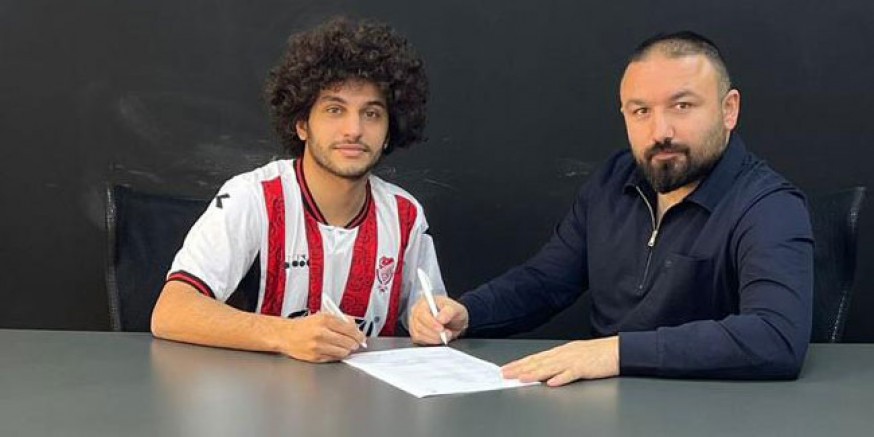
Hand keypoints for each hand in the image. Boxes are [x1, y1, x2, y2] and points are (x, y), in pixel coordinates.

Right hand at [274, 313, 366, 362]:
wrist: (285, 335)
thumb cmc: (304, 326)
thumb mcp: (322, 316)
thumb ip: (340, 319)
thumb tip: (355, 326)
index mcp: (324, 320)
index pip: (349, 329)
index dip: (359, 334)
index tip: (362, 337)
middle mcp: (321, 333)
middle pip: (348, 342)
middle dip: (354, 343)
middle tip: (355, 343)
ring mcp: (318, 346)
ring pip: (343, 352)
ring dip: (347, 350)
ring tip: (345, 347)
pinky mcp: (315, 357)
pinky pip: (334, 358)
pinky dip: (337, 355)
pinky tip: (335, 350)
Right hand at [409, 296, 468, 344]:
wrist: (453, 321)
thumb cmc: (452, 312)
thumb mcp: (456, 309)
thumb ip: (449, 312)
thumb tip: (440, 319)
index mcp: (424, 303)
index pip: (422, 313)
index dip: (431, 323)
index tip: (441, 329)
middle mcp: (416, 312)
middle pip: (419, 325)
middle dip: (434, 333)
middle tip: (447, 334)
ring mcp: (414, 323)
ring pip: (418, 335)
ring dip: (434, 338)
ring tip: (445, 336)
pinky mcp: (415, 333)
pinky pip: (419, 341)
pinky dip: (431, 342)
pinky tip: (439, 338)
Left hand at [501, 336, 619, 385]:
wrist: (619, 349)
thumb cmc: (599, 353)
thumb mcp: (575, 355)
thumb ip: (560, 363)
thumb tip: (545, 373)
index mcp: (562, 351)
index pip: (536, 357)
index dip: (520, 363)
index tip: (508, 368)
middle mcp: (564, 354)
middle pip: (539, 362)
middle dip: (520, 368)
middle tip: (506, 373)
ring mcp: (574, 360)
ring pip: (550, 367)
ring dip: (534, 373)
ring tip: (522, 378)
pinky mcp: (585, 368)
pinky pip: (571, 374)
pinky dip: (561, 378)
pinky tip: (551, 383)